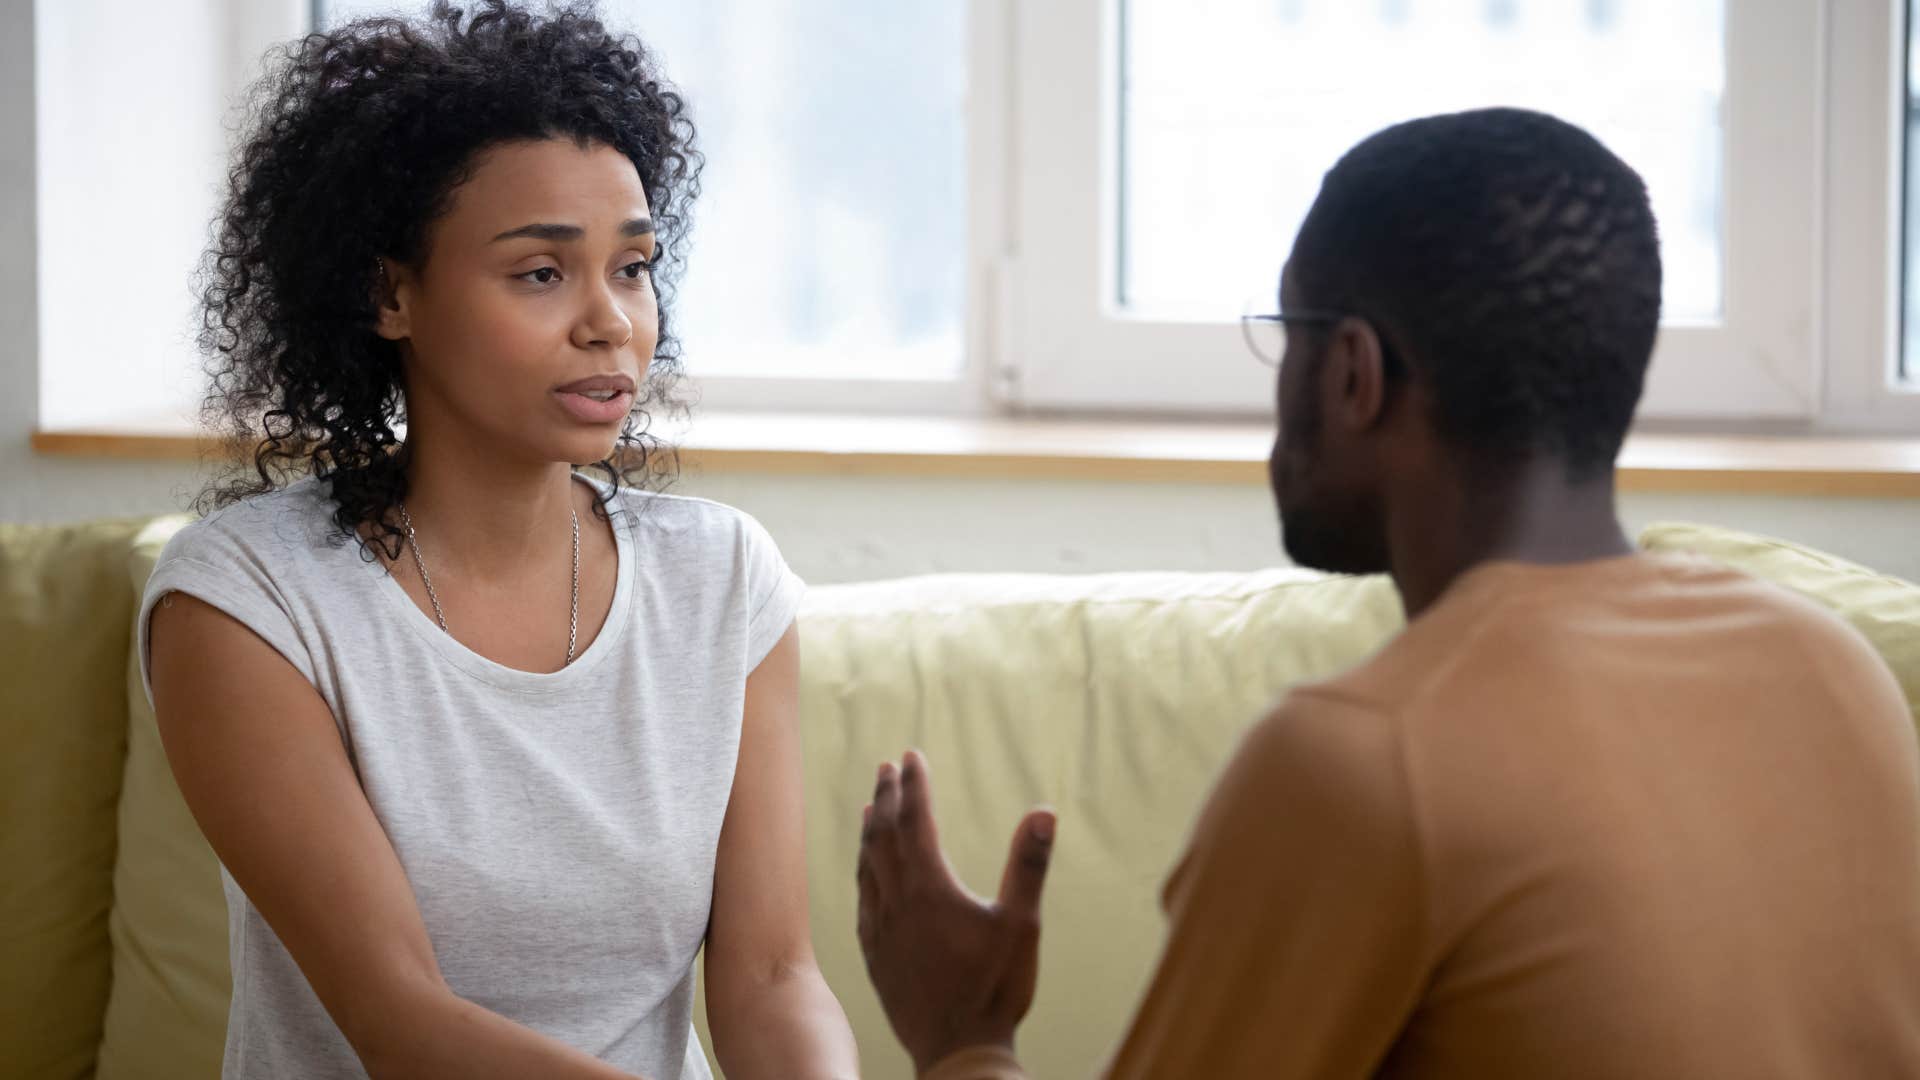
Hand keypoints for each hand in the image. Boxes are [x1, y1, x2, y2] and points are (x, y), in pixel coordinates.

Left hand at [856, 750, 1056, 1075]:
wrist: (957, 1050)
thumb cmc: (995, 989)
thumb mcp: (1022, 926)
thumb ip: (1029, 866)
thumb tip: (1044, 812)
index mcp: (930, 888)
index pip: (916, 821)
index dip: (914, 784)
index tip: (912, 755)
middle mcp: (897, 902)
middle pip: (883, 835)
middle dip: (886, 797)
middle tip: (887, 767)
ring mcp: (880, 929)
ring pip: (867, 865)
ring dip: (869, 830)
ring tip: (870, 806)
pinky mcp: (874, 953)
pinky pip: (862, 899)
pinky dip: (863, 871)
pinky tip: (866, 871)